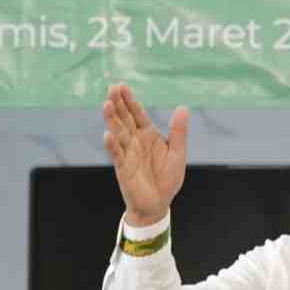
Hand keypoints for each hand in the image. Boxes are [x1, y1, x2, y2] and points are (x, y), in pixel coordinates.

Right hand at [102, 84, 188, 225]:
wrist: (158, 203)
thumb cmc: (167, 178)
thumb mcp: (177, 153)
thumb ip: (178, 132)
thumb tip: (183, 108)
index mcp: (148, 135)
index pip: (137, 114)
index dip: (130, 101)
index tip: (121, 86)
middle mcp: (135, 141)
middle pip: (125, 119)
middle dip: (118, 104)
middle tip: (112, 88)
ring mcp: (128, 153)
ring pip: (118, 133)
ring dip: (112, 120)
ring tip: (106, 105)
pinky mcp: (123, 168)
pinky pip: (117, 155)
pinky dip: (112, 145)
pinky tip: (107, 135)